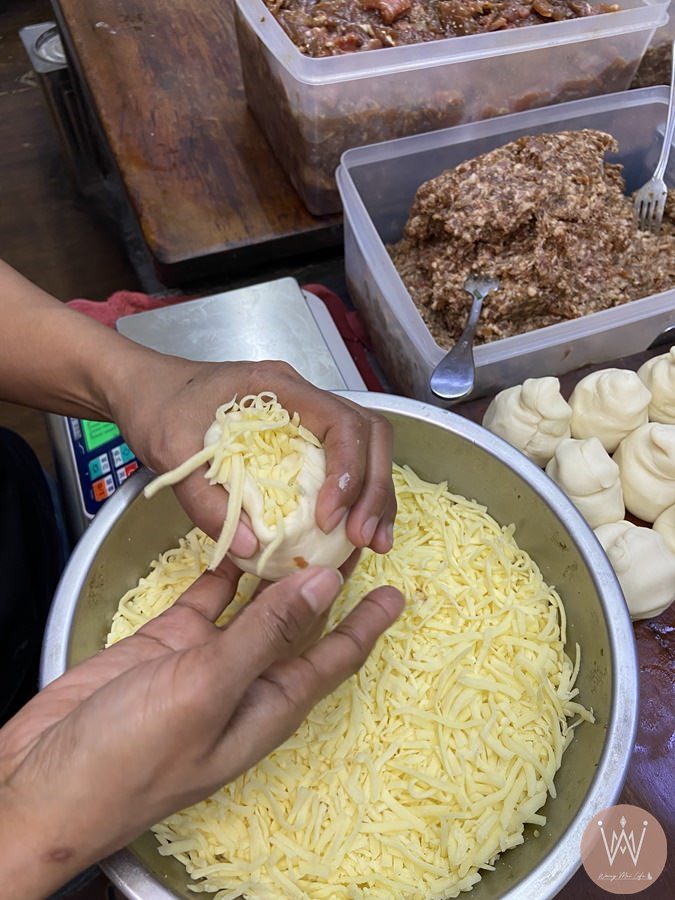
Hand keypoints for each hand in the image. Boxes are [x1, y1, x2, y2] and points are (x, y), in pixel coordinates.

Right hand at [0, 562, 403, 898]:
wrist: (41, 783)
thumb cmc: (128, 757)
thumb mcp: (207, 691)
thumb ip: (267, 634)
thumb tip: (325, 583)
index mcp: (267, 705)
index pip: (333, 660)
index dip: (367, 626)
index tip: (398, 594)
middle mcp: (243, 682)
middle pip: (300, 628)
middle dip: (327, 588)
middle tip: (351, 540)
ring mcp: (202, 662)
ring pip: (254, 608)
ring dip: (278, 572)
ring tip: (303, 527)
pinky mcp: (166, 644)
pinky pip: (206, 600)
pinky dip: (223, 572)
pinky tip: (235, 541)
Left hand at [112, 358, 396, 556]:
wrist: (142, 388)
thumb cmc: (156, 405)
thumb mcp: (171, 451)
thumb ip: (206, 501)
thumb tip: (254, 548)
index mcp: (279, 389)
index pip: (340, 422)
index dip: (348, 471)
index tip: (328, 519)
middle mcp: (303, 399)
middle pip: (369, 435)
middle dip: (374, 488)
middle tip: (363, 537)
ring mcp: (305, 418)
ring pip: (365, 449)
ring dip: (374, 496)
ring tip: (372, 542)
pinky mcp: (299, 441)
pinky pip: (344, 464)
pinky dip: (357, 498)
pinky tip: (353, 533)